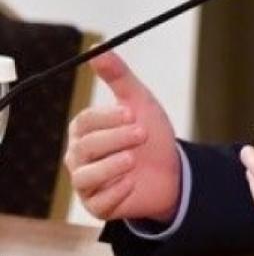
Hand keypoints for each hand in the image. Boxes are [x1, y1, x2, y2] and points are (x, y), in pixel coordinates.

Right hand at [63, 52, 181, 223]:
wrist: (172, 170)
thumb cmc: (150, 135)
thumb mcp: (140, 103)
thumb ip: (119, 77)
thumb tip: (100, 48)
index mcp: (85, 131)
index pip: (84, 121)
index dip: (107, 117)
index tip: (131, 113)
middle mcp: (79, 156)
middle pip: (85, 147)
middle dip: (116, 139)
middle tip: (141, 134)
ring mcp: (86, 182)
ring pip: (86, 176)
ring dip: (112, 167)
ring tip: (133, 160)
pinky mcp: (97, 206)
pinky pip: (98, 201)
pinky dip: (116, 192)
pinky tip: (131, 183)